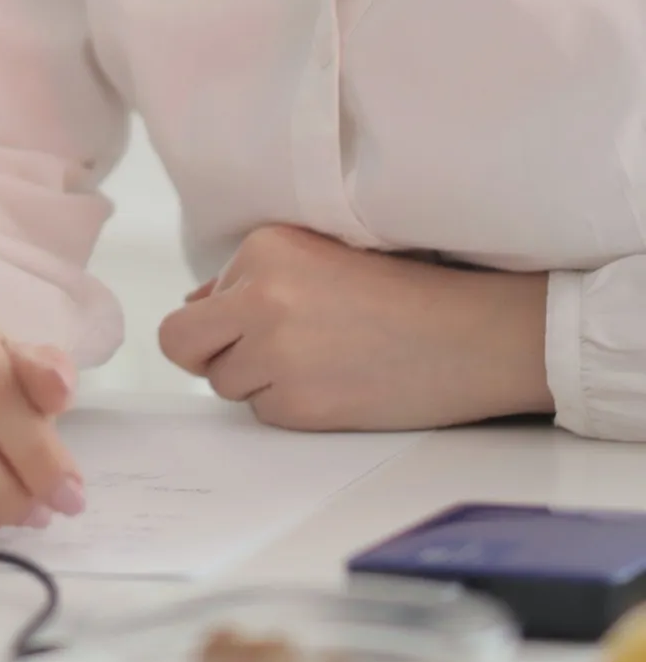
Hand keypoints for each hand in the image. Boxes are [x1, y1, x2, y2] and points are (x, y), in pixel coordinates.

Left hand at [159, 226, 552, 431]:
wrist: (476, 335)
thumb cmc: (405, 293)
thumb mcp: (321, 258)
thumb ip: (249, 281)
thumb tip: (191, 304)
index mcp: (264, 248)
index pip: (196, 302)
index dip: (223, 321)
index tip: (273, 321)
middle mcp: (261, 295)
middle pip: (183, 344)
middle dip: (211, 355)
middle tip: (260, 356)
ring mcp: (276, 351)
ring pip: (225, 384)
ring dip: (260, 382)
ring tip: (323, 363)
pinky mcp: (298, 401)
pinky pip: (264, 413)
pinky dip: (292, 407)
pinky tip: (338, 385)